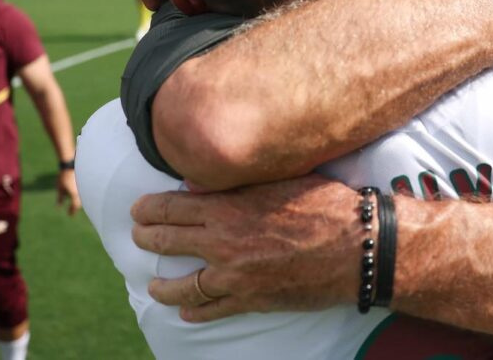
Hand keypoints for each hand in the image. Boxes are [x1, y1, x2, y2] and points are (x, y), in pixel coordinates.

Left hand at [57, 169, 80, 215]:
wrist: (70, 165)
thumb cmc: (63, 177)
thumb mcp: (60, 188)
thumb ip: (60, 198)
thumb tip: (58, 207)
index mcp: (75, 194)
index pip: (75, 207)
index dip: (72, 212)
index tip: (69, 215)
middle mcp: (81, 192)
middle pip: (80, 203)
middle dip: (76, 208)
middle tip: (71, 211)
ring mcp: (83, 188)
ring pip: (83, 198)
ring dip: (79, 202)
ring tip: (74, 204)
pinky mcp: (84, 184)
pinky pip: (83, 193)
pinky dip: (80, 196)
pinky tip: (77, 196)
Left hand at [131, 174, 362, 321]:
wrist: (355, 246)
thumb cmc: (323, 203)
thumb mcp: (279, 178)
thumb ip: (238, 182)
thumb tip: (201, 185)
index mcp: (228, 207)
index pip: (171, 207)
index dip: (148, 208)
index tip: (137, 209)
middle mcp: (223, 242)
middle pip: (168, 242)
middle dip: (146, 238)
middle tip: (137, 237)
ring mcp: (235, 276)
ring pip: (183, 285)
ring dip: (162, 285)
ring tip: (153, 284)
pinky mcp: (252, 300)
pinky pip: (213, 310)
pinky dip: (195, 312)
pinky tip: (187, 313)